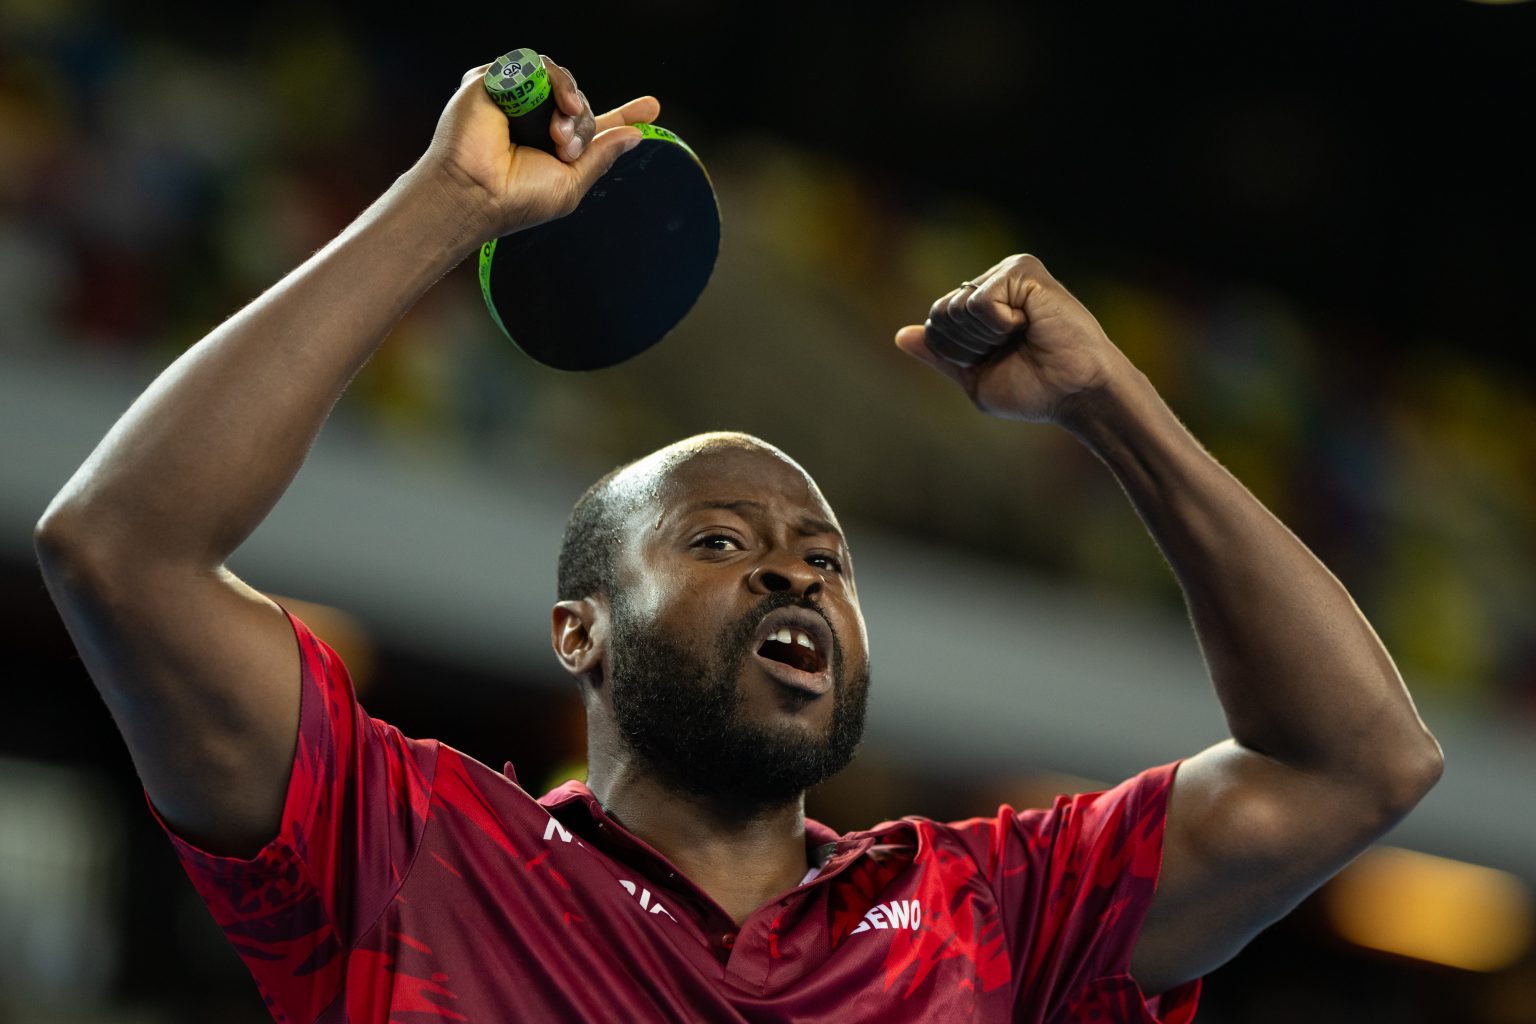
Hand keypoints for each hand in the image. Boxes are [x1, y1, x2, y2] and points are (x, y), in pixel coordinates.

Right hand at [420, 55, 660, 238]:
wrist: (478, 192)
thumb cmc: (517, 198)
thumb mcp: (571, 184)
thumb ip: (601, 157)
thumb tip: (634, 136)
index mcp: (553, 145)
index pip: (591, 122)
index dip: (622, 114)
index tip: (652, 108)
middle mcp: (534, 120)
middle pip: (578, 102)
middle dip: (584, 123)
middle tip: (569, 148)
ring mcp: (515, 99)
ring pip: (559, 80)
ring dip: (569, 106)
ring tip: (558, 136)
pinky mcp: (493, 81)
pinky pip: (532, 63)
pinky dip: (549, 81)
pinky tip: (549, 108)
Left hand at [894, 254, 1134, 423]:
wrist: (1077, 393)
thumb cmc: (1036, 390)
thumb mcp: (976, 379)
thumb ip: (940, 355)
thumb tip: (901, 335)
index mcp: (980, 308)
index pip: (935, 325)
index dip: (956, 355)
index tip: (994, 362)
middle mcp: (992, 284)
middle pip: (939, 313)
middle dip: (967, 347)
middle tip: (1011, 350)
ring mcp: (1007, 274)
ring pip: (956, 307)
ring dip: (985, 337)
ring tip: (1022, 336)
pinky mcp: (1023, 270)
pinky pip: (979, 302)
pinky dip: (998, 325)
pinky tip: (1028, 323)